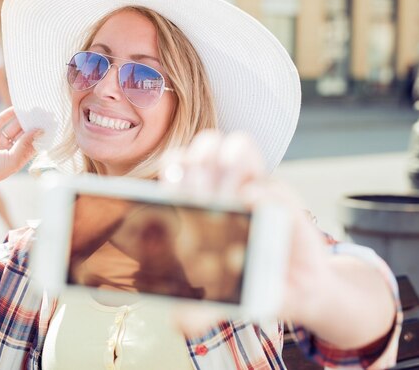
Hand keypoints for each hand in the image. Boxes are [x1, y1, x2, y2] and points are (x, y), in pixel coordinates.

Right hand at [0, 107, 41, 188]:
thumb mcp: (12, 159)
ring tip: (35, 108)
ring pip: (14, 126)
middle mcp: (8, 149)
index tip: (52, 127)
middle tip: (46, 114)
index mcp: (16, 159)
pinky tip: (19, 107)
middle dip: (34, 125)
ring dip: (23, 118)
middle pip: (24, 135)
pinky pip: (1, 120)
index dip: (40, 137)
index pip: (32, 146)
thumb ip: (25, 144)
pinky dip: (9, 113)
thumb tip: (38, 130)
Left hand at [160, 130, 329, 332]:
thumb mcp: (220, 299)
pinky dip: (262, 191)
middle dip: (199, 161)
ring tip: (231, 194)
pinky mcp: (285, 199)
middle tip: (203, 191)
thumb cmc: (251, 286)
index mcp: (200, 206)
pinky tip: (254, 203)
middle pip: (204, 148)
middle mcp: (226, 189)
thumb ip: (199, 310)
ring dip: (229, 164)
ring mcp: (256, 188)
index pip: (178, 167)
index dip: (174, 168)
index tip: (173, 183)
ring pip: (236, 147)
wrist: (300, 291)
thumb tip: (180, 324)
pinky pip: (272, 183)